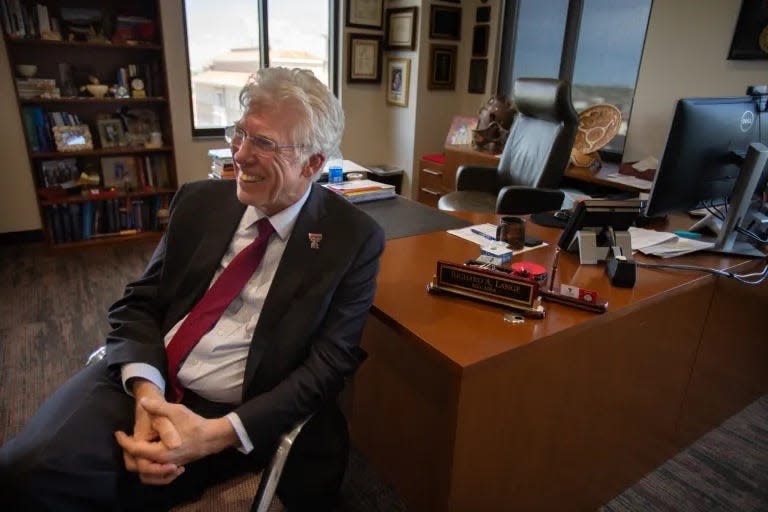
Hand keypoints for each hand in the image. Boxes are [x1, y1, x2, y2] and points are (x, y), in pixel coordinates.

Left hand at [115, 397, 237, 469]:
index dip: (123, 441)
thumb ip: (158, 407)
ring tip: (134, 448)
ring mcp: (169, 467)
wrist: (212, 437)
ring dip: (137, 462)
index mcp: (160, 452)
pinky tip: (150, 457)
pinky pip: (156, 474)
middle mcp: (162, 463)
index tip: (118, 432)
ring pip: (146, 473)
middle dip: (128, 454)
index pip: (135, 450)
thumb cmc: (194, 425)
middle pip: (136, 465)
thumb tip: (142, 401)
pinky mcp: (174, 467)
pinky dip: (149, 468)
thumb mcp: (176, 412)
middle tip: (125, 440)